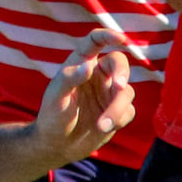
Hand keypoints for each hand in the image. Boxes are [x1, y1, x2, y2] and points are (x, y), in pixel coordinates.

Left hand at [34, 30, 133, 161]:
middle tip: (118, 85)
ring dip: (117, 108)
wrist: (59, 144)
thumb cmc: (52, 116)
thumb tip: (89, 66)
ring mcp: (110, 93)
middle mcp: (98, 75)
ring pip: (126, 91)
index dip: (108, 36)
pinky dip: (118, 119)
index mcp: (80, 64)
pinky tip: (103, 128)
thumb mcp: (55, 96)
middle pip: (119, 64)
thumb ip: (69, 78)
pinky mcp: (120, 112)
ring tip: (102, 124)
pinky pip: (129, 111)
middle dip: (121, 74)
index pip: (95, 42)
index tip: (121, 39)